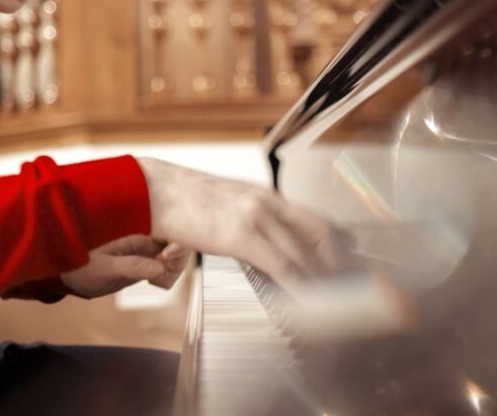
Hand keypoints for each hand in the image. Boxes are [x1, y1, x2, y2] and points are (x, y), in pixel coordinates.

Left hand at [59, 234, 189, 298]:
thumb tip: (160, 267)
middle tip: (165, 276)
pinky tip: (158, 284)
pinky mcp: (144, 268)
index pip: (168, 236)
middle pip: (176, 246)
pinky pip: (165, 269)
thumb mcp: (107, 268)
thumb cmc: (84, 268)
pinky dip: (168, 276)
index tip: (168, 260)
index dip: (176, 246)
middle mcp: (144, 245)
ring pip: (173, 259)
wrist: (72, 279)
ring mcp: (145, 256)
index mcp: (137, 238)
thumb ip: (133, 266)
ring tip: (160, 282)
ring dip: (175, 269)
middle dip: (178, 260)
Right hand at [136, 158, 345, 287]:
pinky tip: (304, 301)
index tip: (347, 267)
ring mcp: (256, 216)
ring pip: (305, 254)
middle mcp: (268, 202)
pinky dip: (299, 287)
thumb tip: (262, 253)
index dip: (338, 246)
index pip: (317, 220)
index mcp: (265, 196)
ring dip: (322, 282)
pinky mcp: (241, 235)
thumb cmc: (180, 202)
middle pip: (322, 234)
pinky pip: (282, 266)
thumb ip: (248, 224)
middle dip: (339, 266)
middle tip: (346, 290)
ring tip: (330, 305)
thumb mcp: (225, 206)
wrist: (150, 190)